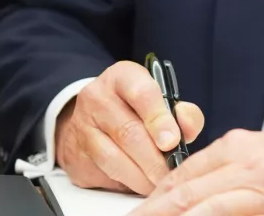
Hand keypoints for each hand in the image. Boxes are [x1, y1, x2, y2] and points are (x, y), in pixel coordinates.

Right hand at [55, 60, 204, 194]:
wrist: (93, 119)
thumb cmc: (137, 110)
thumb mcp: (162, 100)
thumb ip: (183, 113)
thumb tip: (188, 128)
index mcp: (123, 77)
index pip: (141, 94)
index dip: (158, 119)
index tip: (171, 142)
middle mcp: (97, 98)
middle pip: (127, 132)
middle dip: (154, 159)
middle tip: (171, 173)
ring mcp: (82, 127)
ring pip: (112, 158)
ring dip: (141, 177)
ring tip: (160, 183)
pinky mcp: (75, 156)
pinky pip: (102, 175)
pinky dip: (125, 184)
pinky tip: (141, 184)